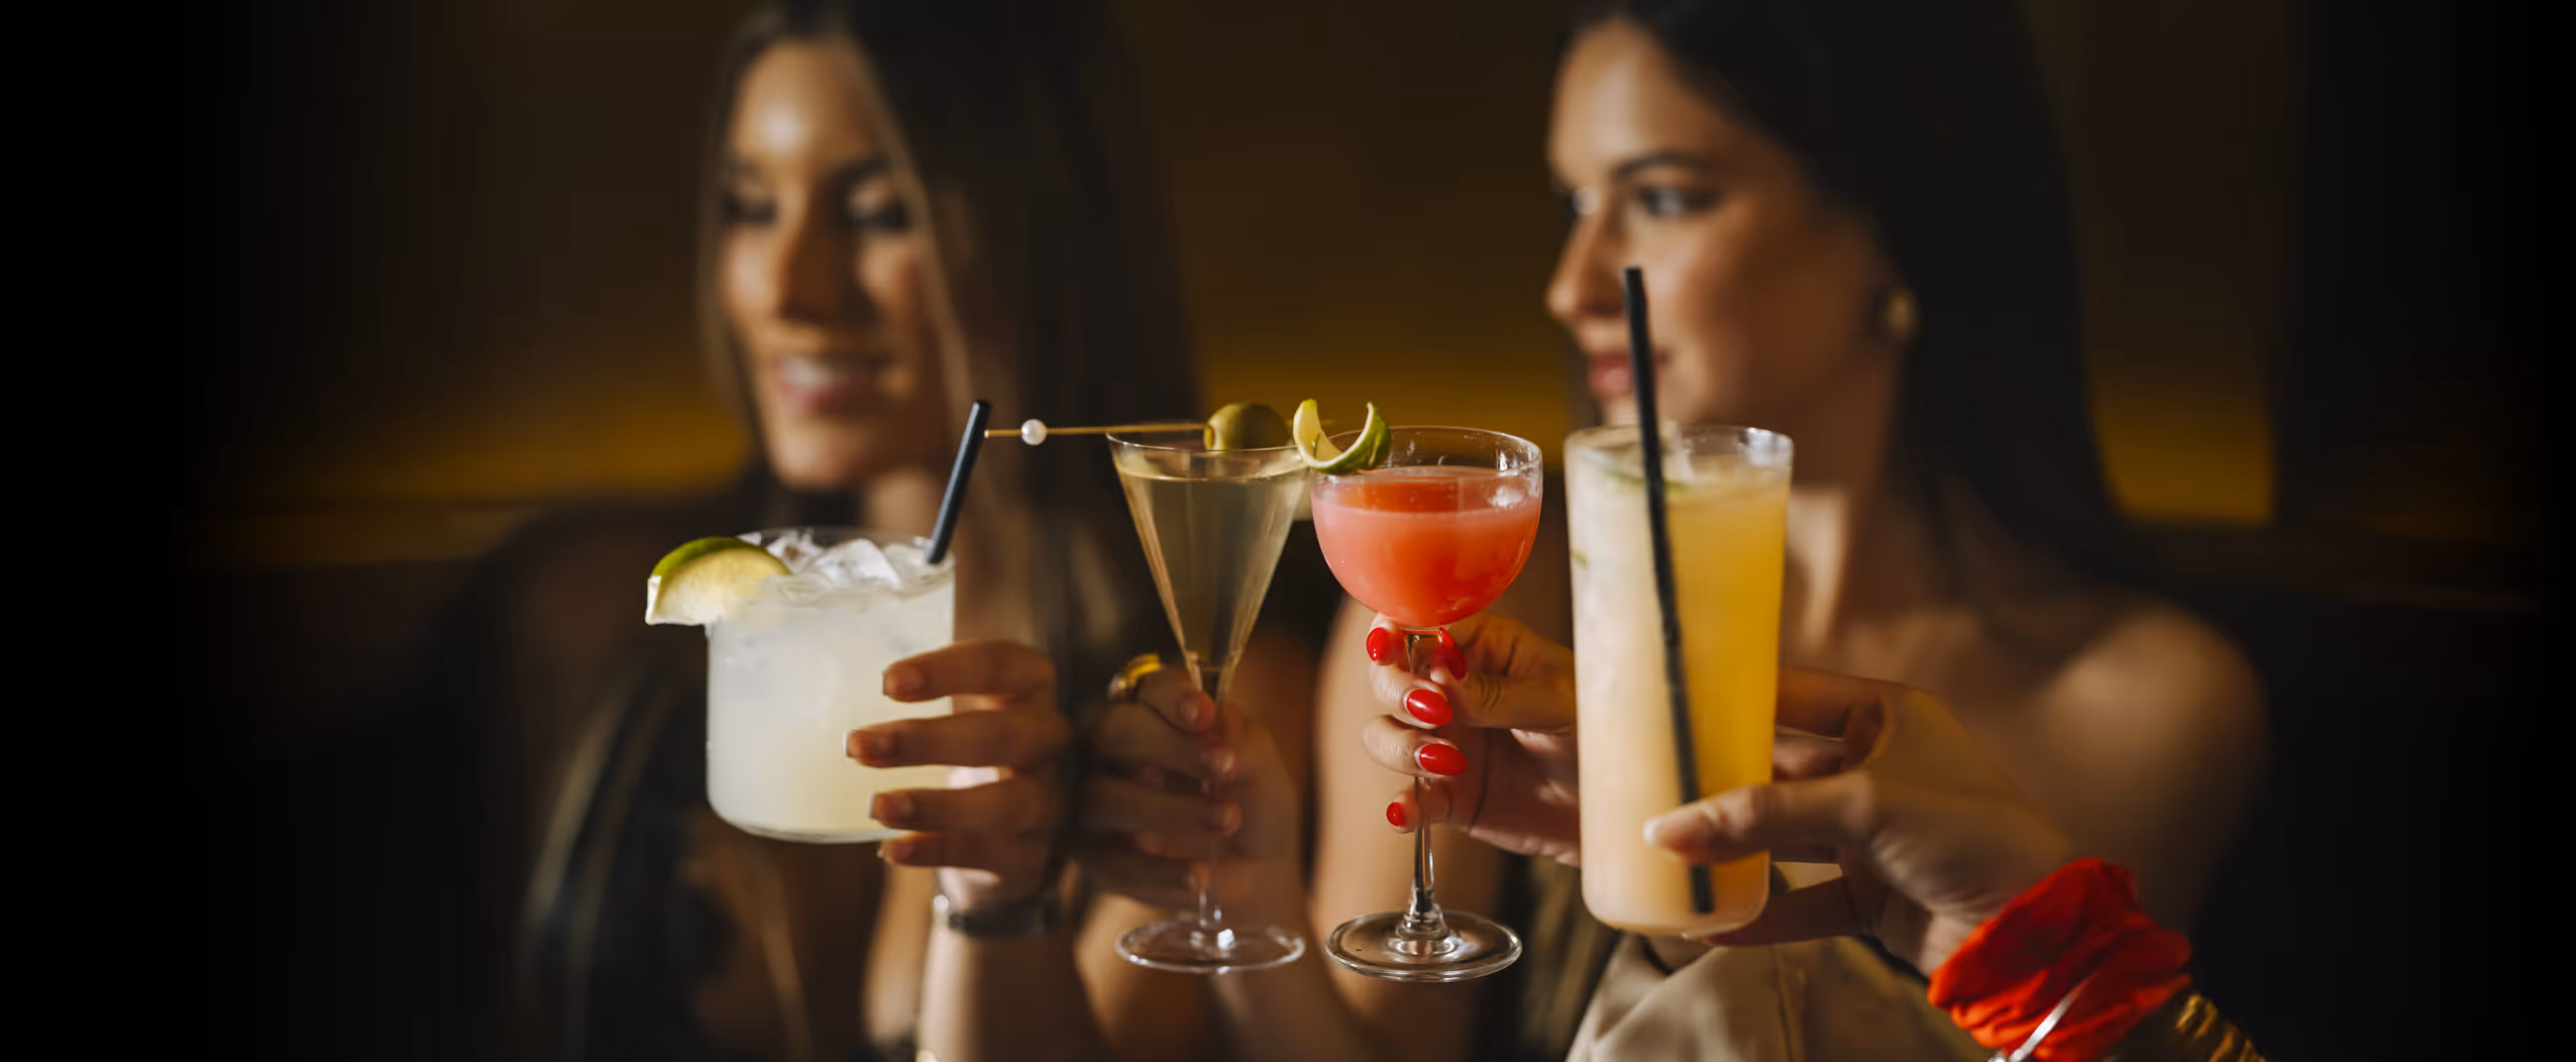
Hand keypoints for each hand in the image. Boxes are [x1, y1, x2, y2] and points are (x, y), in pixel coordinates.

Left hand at [844, 640, 1069, 909]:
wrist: (1016, 831)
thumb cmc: (975, 747)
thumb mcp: (967, 704)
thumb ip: (920, 688)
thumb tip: (825, 682)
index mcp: (1031, 689)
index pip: (1003, 665)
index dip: (949, 670)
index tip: (887, 683)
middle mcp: (1050, 743)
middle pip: (1005, 736)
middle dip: (928, 741)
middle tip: (856, 745)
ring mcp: (1048, 803)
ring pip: (1007, 803)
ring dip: (936, 804)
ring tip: (875, 805)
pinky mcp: (1030, 855)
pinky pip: (987, 854)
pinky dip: (937, 850)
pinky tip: (891, 849)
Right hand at [1073, 662, 1299, 911]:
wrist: (1258, 872)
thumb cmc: (1252, 803)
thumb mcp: (1264, 769)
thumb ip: (1244, 742)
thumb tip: (1217, 726)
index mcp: (1154, 713)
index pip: (1147, 688)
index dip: (1171, 697)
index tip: (1205, 715)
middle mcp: (1112, 751)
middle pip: (1112, 732)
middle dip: (1169, 748)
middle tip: (1225, 768)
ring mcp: (1096, 805)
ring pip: (1101, 798)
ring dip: (1169, 810)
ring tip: (1227, 820)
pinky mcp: (1096, 861)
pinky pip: (1113, 863)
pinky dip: (1159, 870)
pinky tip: (1199, 876)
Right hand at [1358, 612, 1582, 864]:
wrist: (1620, 805)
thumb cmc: (1602, 733)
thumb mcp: (1558, 701)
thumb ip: (1497, 691)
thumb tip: (1438, 670)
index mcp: (1483, 648)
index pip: (1421, 624)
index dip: (1397, 631)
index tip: (1391, 647)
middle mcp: (1453, 691)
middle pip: (1388, 676)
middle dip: (1395, 689)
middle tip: (1435, 710)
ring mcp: (1445, 742)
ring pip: (1384, 733)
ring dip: (1400, 746)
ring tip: (1448, 763)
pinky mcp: (1449, 795)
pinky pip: (1410, 798)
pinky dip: (1401, 806)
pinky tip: (1405, 812)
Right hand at [1643, 667, 2072, 971]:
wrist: (2037, 927)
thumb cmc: (1968, 832)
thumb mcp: (1861, 806)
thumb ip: (1762, 815)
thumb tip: (1668, 829)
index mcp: (1884, 715)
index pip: (1790, 692)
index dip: (1732, 695)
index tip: (1667, 699)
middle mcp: (1874, 766)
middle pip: (1775, 768)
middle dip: (1717, 783)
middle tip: (1647, 784)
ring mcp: (1871, 833)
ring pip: (1783, 836)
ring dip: (1732, 851)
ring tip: (1666, 854)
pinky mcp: (1871, 892)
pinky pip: (1801, 900)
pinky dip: (1761, 914)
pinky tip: (1713, 923)